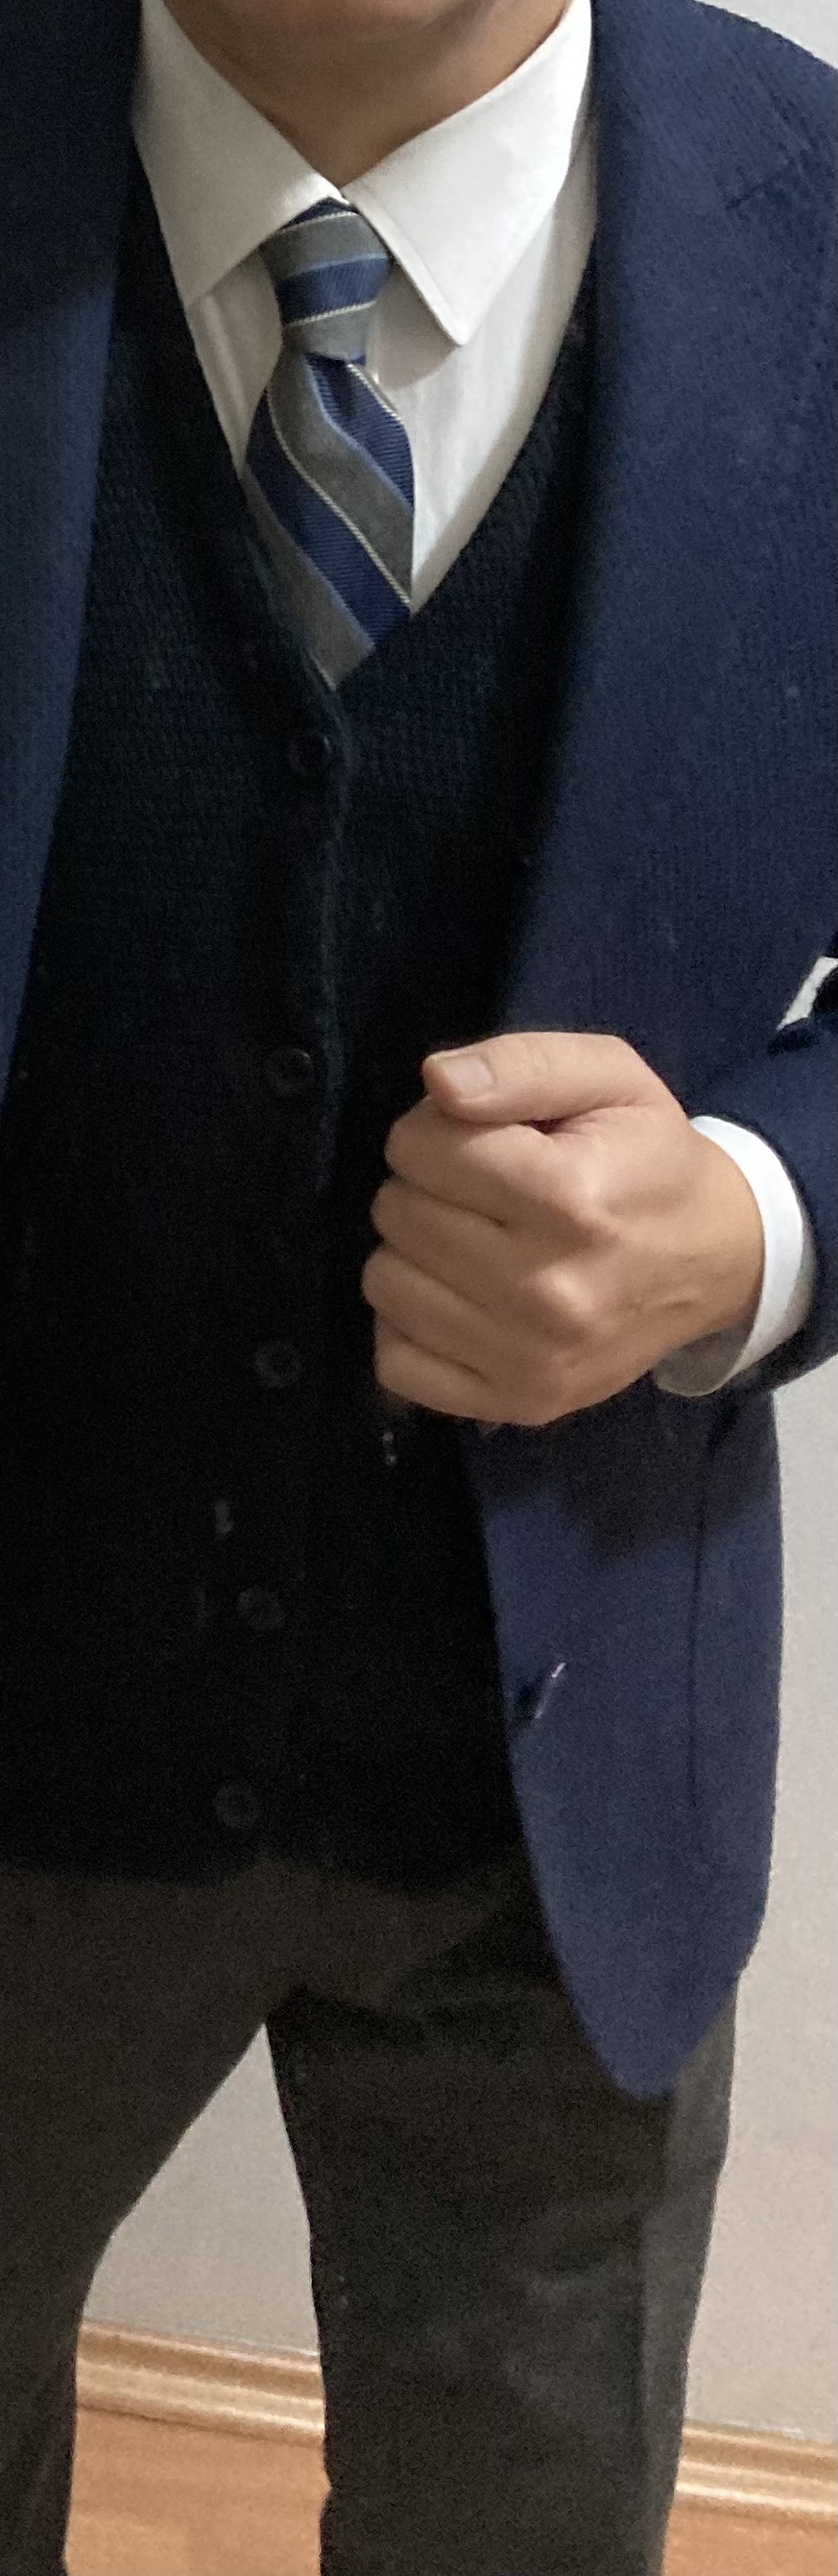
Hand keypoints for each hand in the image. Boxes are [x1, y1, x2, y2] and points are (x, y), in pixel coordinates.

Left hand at [361, 1032, 764, 1425]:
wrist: (715, 1260)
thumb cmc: (648, 1159)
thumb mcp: (608, 1078)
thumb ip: (521, 1064)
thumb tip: (437, 1082)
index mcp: (568, 1197)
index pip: (418, 1148)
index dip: (433, 1129)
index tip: (475, 1139)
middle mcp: (548, 1288)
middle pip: (397, 1213)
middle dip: (423, 1186)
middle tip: (479, 1192)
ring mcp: (530, 1357)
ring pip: (385, 1284)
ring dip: (413, 1253)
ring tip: (470, 1242)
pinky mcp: (518, 1403)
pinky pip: (397, 1364)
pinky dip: (411, 1327)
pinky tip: (458, 1300)